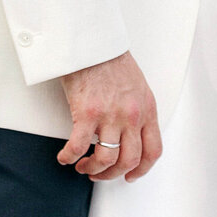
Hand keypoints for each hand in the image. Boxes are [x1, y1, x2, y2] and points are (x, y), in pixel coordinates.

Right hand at [58, 50, 161, 182]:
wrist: (93, 41)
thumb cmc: (110, 59)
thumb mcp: (137, 87)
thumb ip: (137, 110)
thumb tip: (129, 133)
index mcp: (147, 109)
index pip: (152, 151)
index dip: (141, 169)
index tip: (131, 175)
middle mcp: (132, 115)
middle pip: (128, 160)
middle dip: (113, 174)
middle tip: (101, 173)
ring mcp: (110, 115)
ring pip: (106, 158)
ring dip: (93, 168)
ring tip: (83, 165)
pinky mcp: (88, 112)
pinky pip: (78, 146)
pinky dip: (69, 156)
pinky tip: (64, 156)